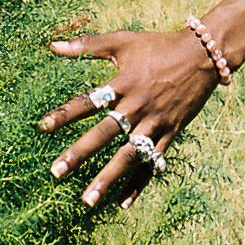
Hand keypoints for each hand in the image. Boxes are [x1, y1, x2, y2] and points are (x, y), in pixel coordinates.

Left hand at [37, 28, 220, 209]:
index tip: (42, 127)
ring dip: (107, 179)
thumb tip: (52, 46)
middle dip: (79, 153)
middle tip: (55, 172)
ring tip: (87, 200)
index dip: (65, 114)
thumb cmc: (158, 46)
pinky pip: (153, 163)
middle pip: (104, 134)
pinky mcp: (170, 134)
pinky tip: (122, 204)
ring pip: (128, 156)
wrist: (202, 56)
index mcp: (123, 84)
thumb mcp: (122, 41)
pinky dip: (138, 184)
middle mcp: (137, 107)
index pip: (88, 102)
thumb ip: (87, 45)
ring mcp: (155, 123)